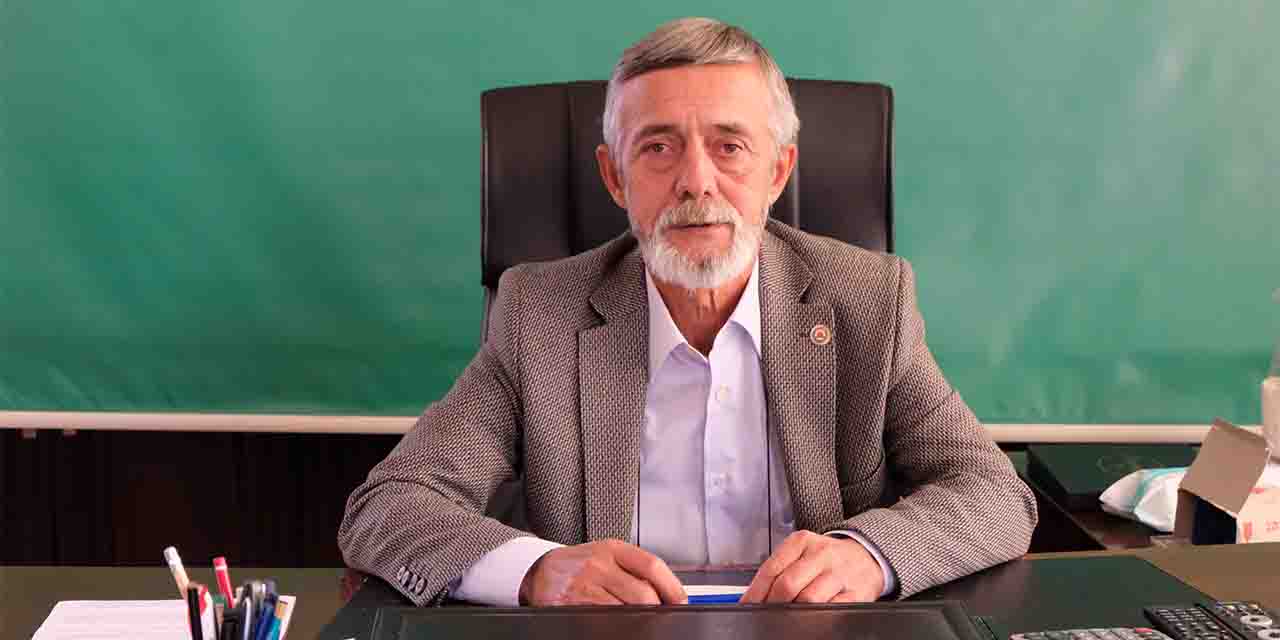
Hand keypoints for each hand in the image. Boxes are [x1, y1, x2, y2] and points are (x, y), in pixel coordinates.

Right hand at [519, 539, 687, 605]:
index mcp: (612, 548)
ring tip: (633, 617)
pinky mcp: (570, 603)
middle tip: (658, 615)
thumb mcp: (606, 555)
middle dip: (655, 609)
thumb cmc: (579, 564)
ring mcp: (583, 584)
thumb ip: (634, 569)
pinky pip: (601, 619)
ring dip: (635, 618)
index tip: (681, 601)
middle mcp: (598, 563)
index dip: (672, 586)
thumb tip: (668, 592)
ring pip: (624, 610)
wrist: (540, 571)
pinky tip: (613, 620)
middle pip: (642, 593)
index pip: (652, 565)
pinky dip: (613, 623)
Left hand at [740, 531, 884, 603]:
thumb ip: (780, 569)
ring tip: (787, 615)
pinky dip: (817, 616)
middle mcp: (821, 554)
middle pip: (787, 584)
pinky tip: (810, 616)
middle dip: (772, 603)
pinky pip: (831, 608)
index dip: (756, 591)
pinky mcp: (855, 592)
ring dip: (794, 611)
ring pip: (809, 598)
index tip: (748, 604)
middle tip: (767, 612)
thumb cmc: (827, 558)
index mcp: (802, 541)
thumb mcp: (802, 551)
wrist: (866, 556)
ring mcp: (839, 573)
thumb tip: (754, 596)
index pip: (771, 568)